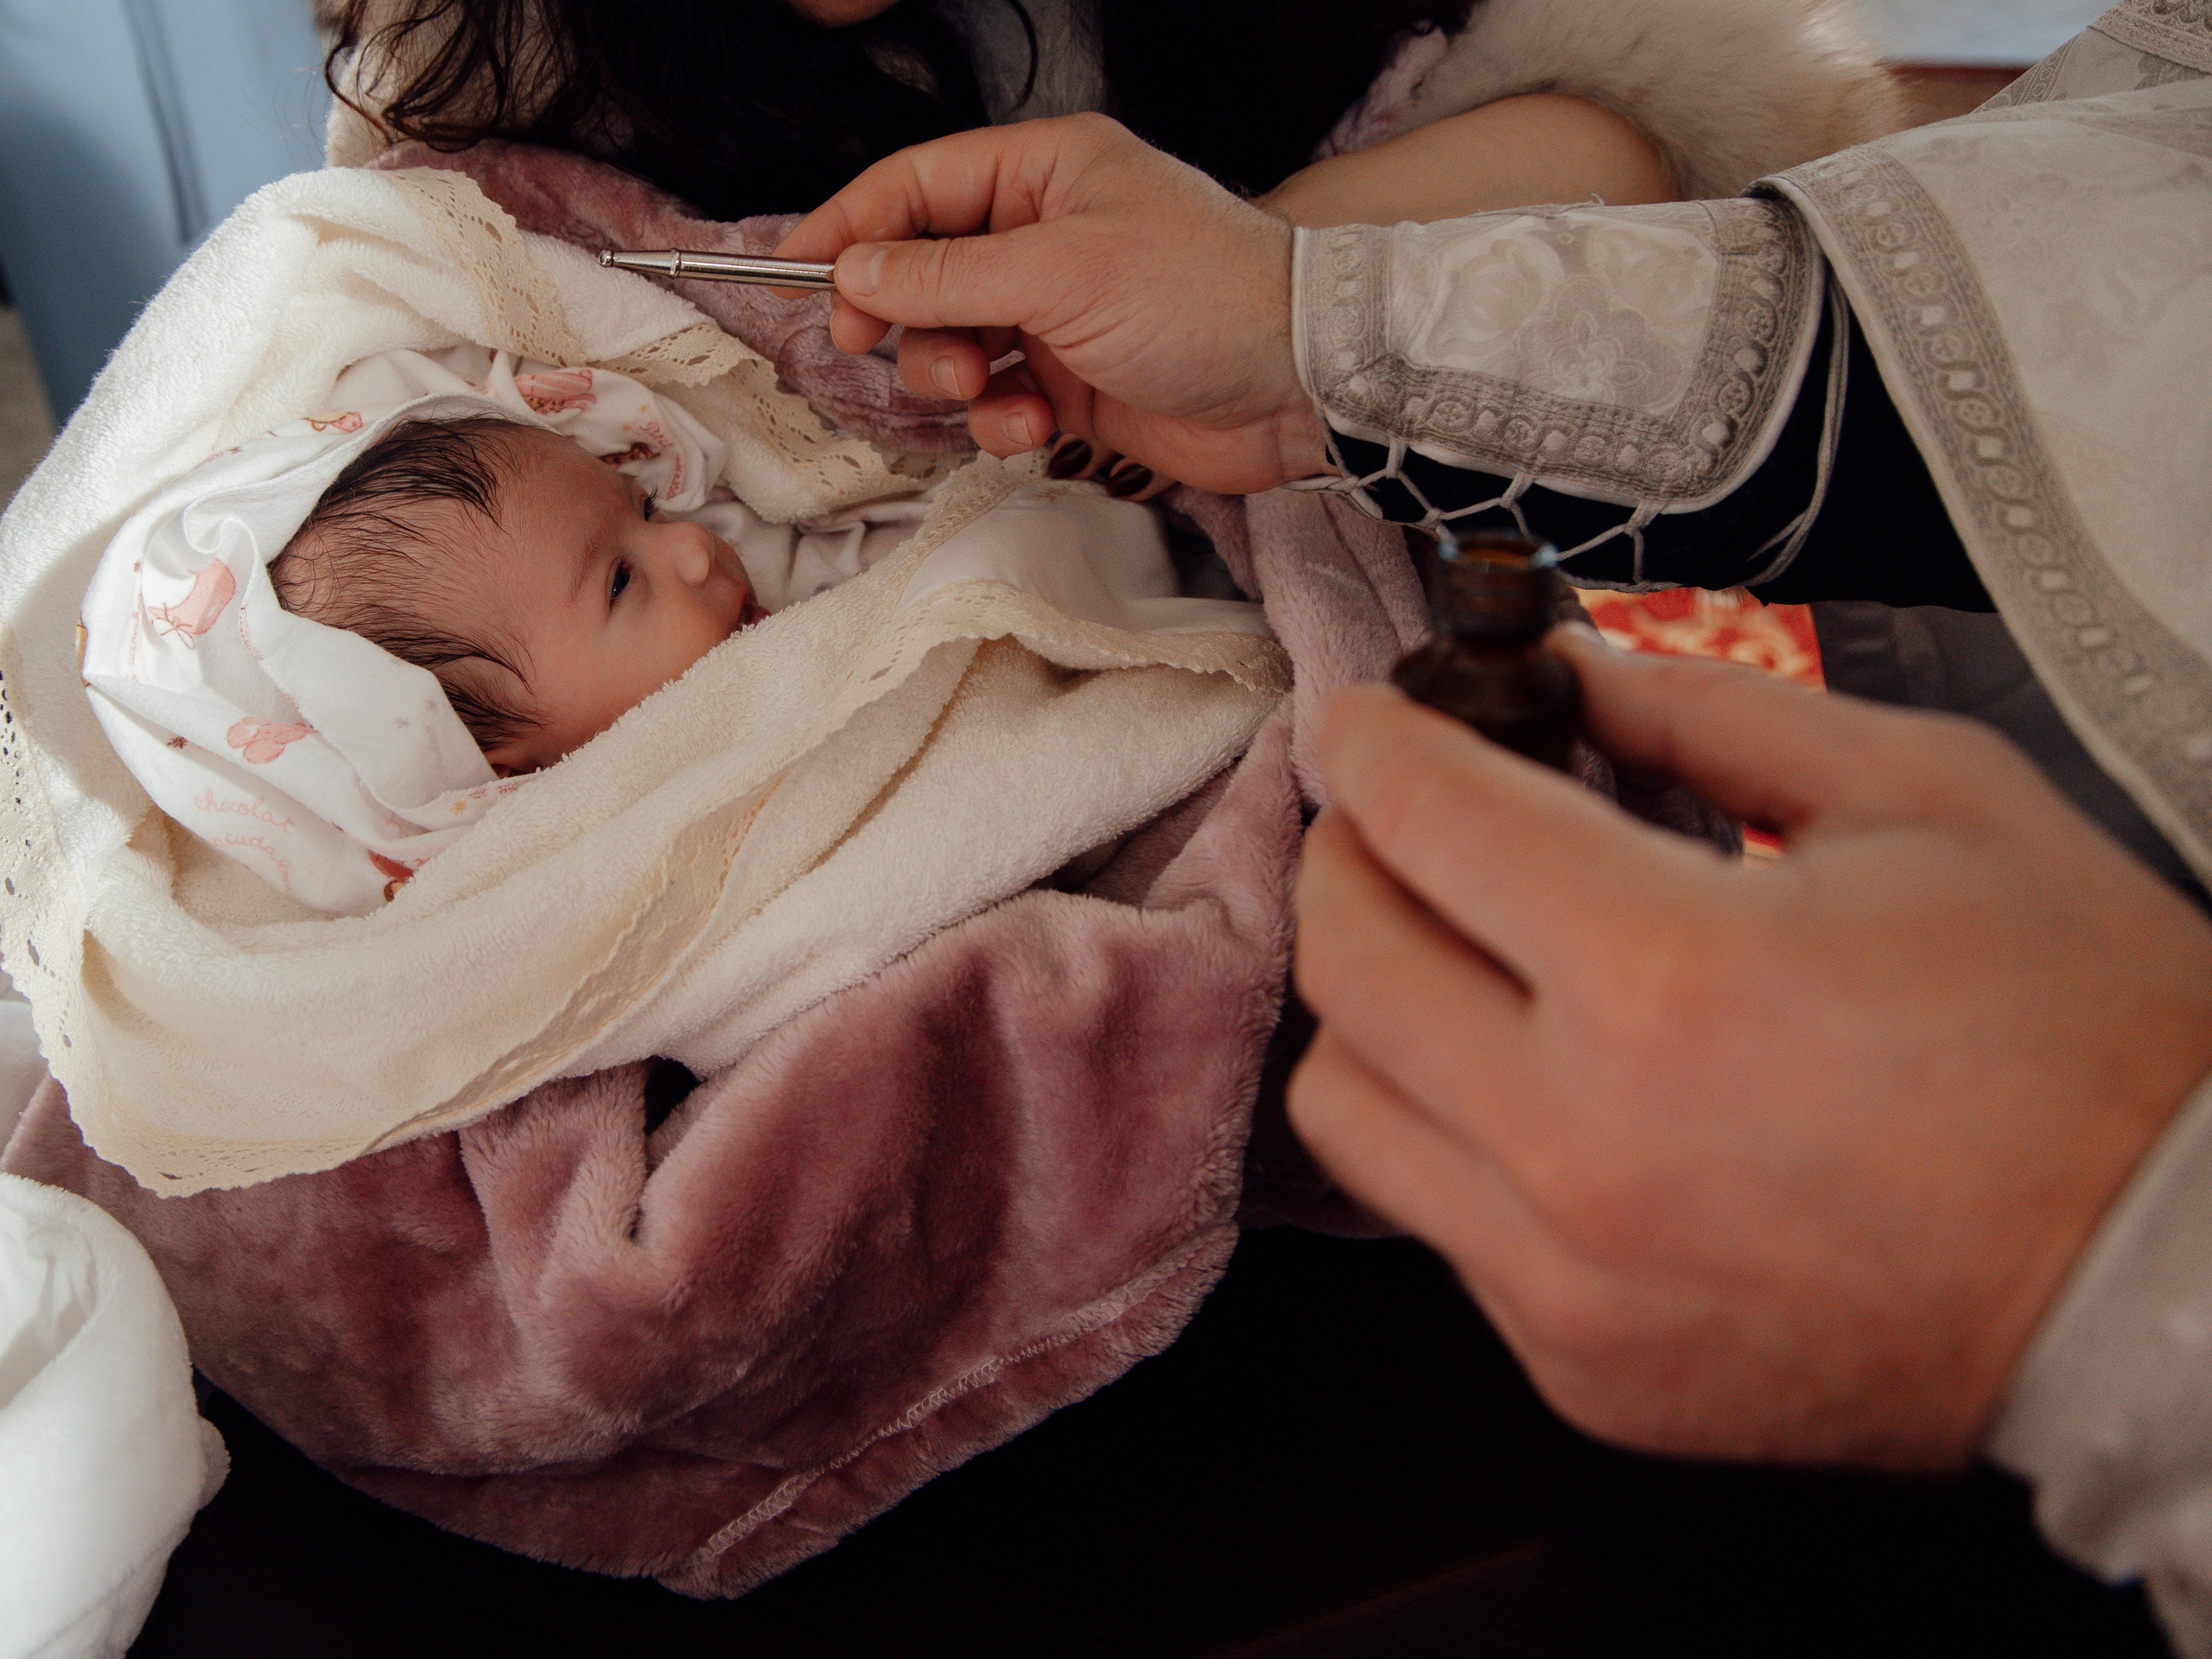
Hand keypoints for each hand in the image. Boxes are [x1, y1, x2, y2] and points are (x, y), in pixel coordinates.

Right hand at [777, 114, 1330, 493]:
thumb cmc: (1202, 297)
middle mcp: (1046, 236)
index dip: (850, 226)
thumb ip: (946, 274)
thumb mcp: (1059, 271)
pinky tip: (1034, 426)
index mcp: (1044, 172)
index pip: (916, 185)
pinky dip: (1000, 419)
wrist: (1299, 384)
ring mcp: (1059, 314)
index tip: (796, 273)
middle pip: (922, 270)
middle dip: (902, 317)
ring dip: (952, 377)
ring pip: (953, 344)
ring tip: (989, 392)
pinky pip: (998, 400)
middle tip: (882, 346)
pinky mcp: (1075, 385)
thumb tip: (856, 270)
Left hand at [1290, 631, 2211, 1468]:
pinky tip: (1546, 1093)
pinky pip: (1441, 1226)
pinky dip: (1459, 1139)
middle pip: (1347, 964)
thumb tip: (1574, 675)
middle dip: (1349, 859)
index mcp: (1666, 977)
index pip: (1424, 822)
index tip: (1363, 724)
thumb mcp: (1925, 799)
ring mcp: (1570, 1280)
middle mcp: (1581, 1145)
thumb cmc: (2087, 1039)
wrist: (2170, 1277)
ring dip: (1378, 1008)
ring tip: (1456, 959)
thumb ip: (1710, 717)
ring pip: (1347, 1111)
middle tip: (1397, 825)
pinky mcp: (1588, 1370)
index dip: (1371, 746)